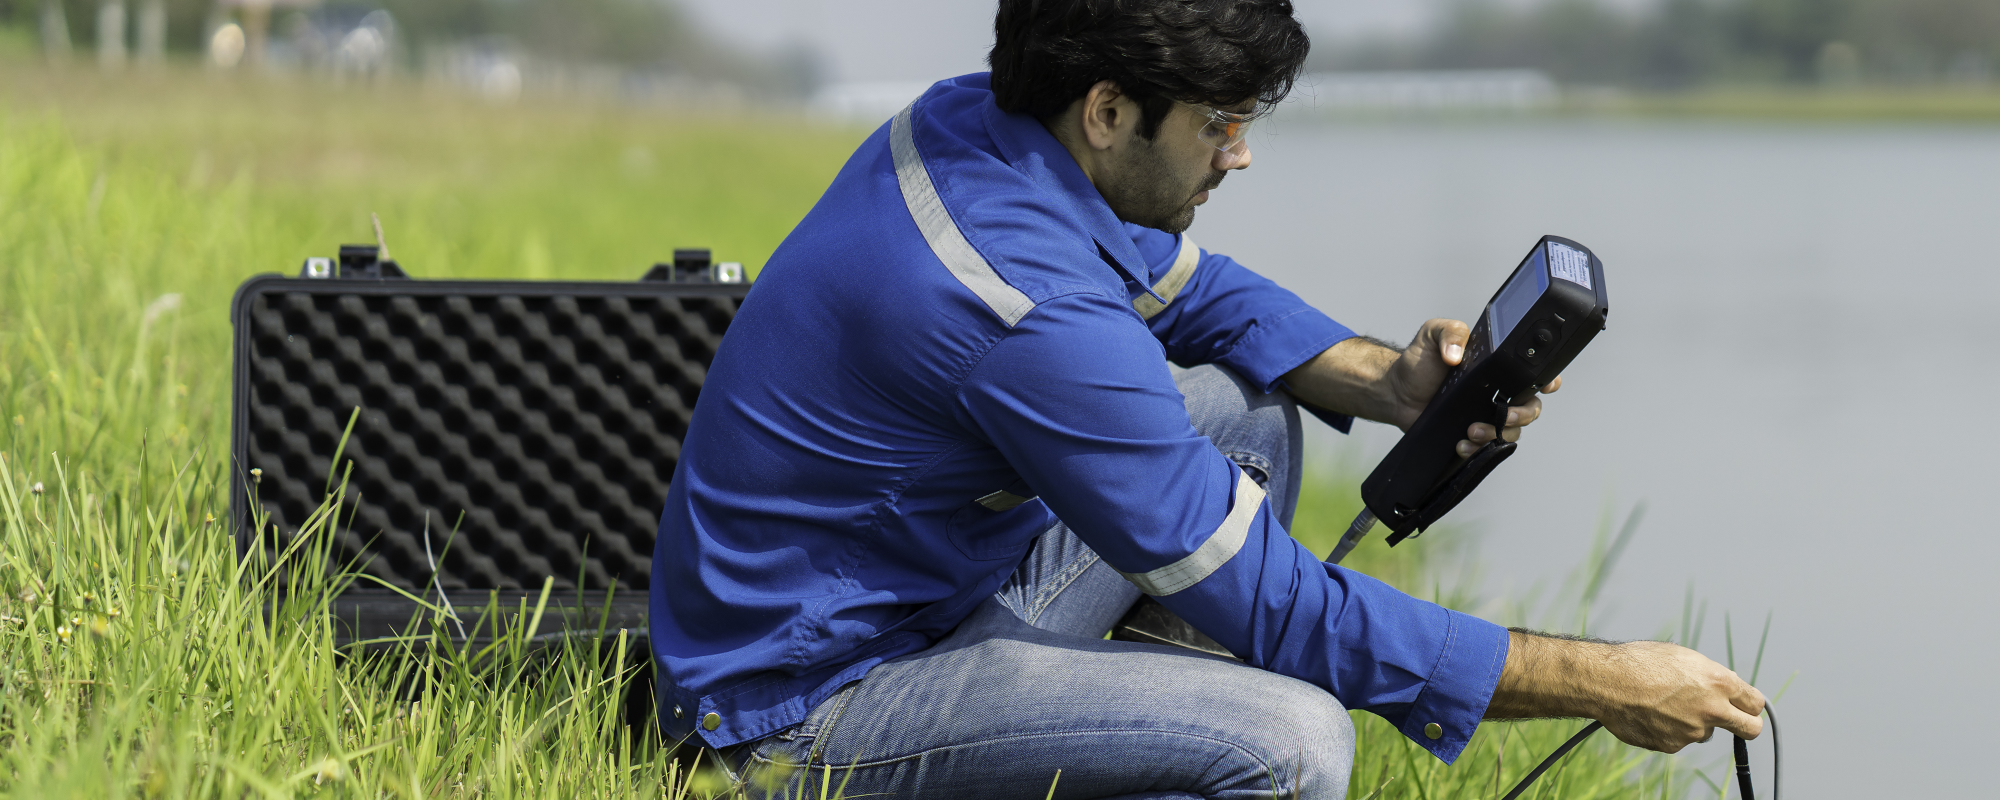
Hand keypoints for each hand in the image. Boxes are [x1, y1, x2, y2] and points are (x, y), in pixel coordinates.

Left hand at [1378, 319, 1560, 456]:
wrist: (1396, 392)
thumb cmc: (1418, 362)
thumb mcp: (1432, 335)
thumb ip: (1449, 331)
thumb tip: (1456, 353)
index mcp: (1498, 369)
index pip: (1533, 374)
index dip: (1548, 380)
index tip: (1546, 386)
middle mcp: (1498, 394)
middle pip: (1530, 409)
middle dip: (1522, 415)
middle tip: (1502, 414)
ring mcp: (1486, 417)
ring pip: (1512, 433)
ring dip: (1497, 434)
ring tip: (1471, 430)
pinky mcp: (1471, 438)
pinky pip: (1487, 450)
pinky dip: (1478, 451)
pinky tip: (1461, 445)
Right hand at [1486, 632, 1764, 753]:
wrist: (1606, 682)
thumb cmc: (1640, 662)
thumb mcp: (1682, 657)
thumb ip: (1710, 675)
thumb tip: (1724, 686)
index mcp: (1719, 682)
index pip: (1755, 702)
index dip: (1749, 703)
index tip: (1743, 705)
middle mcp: (1712, 710)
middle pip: (1750, 729)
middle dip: (1747, 726)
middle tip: (1733, 721)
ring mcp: (1693, 731)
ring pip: (1704, 731)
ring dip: (1692, 721)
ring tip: (1663, 703)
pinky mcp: (1672, 745)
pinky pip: (1678, 739)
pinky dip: (1668, 729)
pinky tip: (1650, 713)